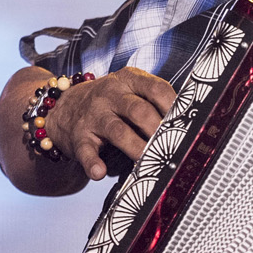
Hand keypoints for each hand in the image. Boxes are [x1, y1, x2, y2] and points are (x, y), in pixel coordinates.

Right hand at [44, 67, 175, 179]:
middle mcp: (110, 94)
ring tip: (149, 162)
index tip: (187, 122)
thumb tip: (188, 121)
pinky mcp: (79, 137)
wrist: (63, 106)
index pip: (156, 88)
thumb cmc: (110, 101)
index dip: (173, 106)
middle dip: (157, 129)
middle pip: (139, 110)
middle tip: (173, 147)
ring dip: (135, 147)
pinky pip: (86, 150)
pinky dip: (92, 162)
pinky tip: (99, 172)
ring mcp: (94, 115)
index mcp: (129, 80)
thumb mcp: (130, 89)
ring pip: (118, 131)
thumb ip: (154, 99)